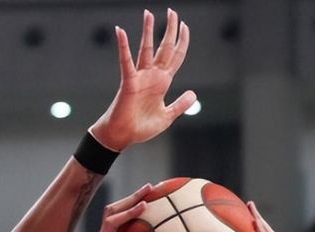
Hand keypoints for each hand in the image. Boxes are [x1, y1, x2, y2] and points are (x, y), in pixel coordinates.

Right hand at [90, 8, 195, 150]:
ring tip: (148, 13)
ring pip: (146, 49)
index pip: (176, 57)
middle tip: (172, 11)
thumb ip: (180, 105)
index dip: (182, 41)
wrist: (123, 136)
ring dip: (148, 31)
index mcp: (163, 83)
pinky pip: (126, 61)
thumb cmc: (141, 128)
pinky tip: (121, 31)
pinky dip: (123, 46)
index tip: (184, 26)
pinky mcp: (129, 82)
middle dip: (170, 29)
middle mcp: (152, 76)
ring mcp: (140, 78)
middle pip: (165, 47)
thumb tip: (193, 94)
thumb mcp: (167, 116)